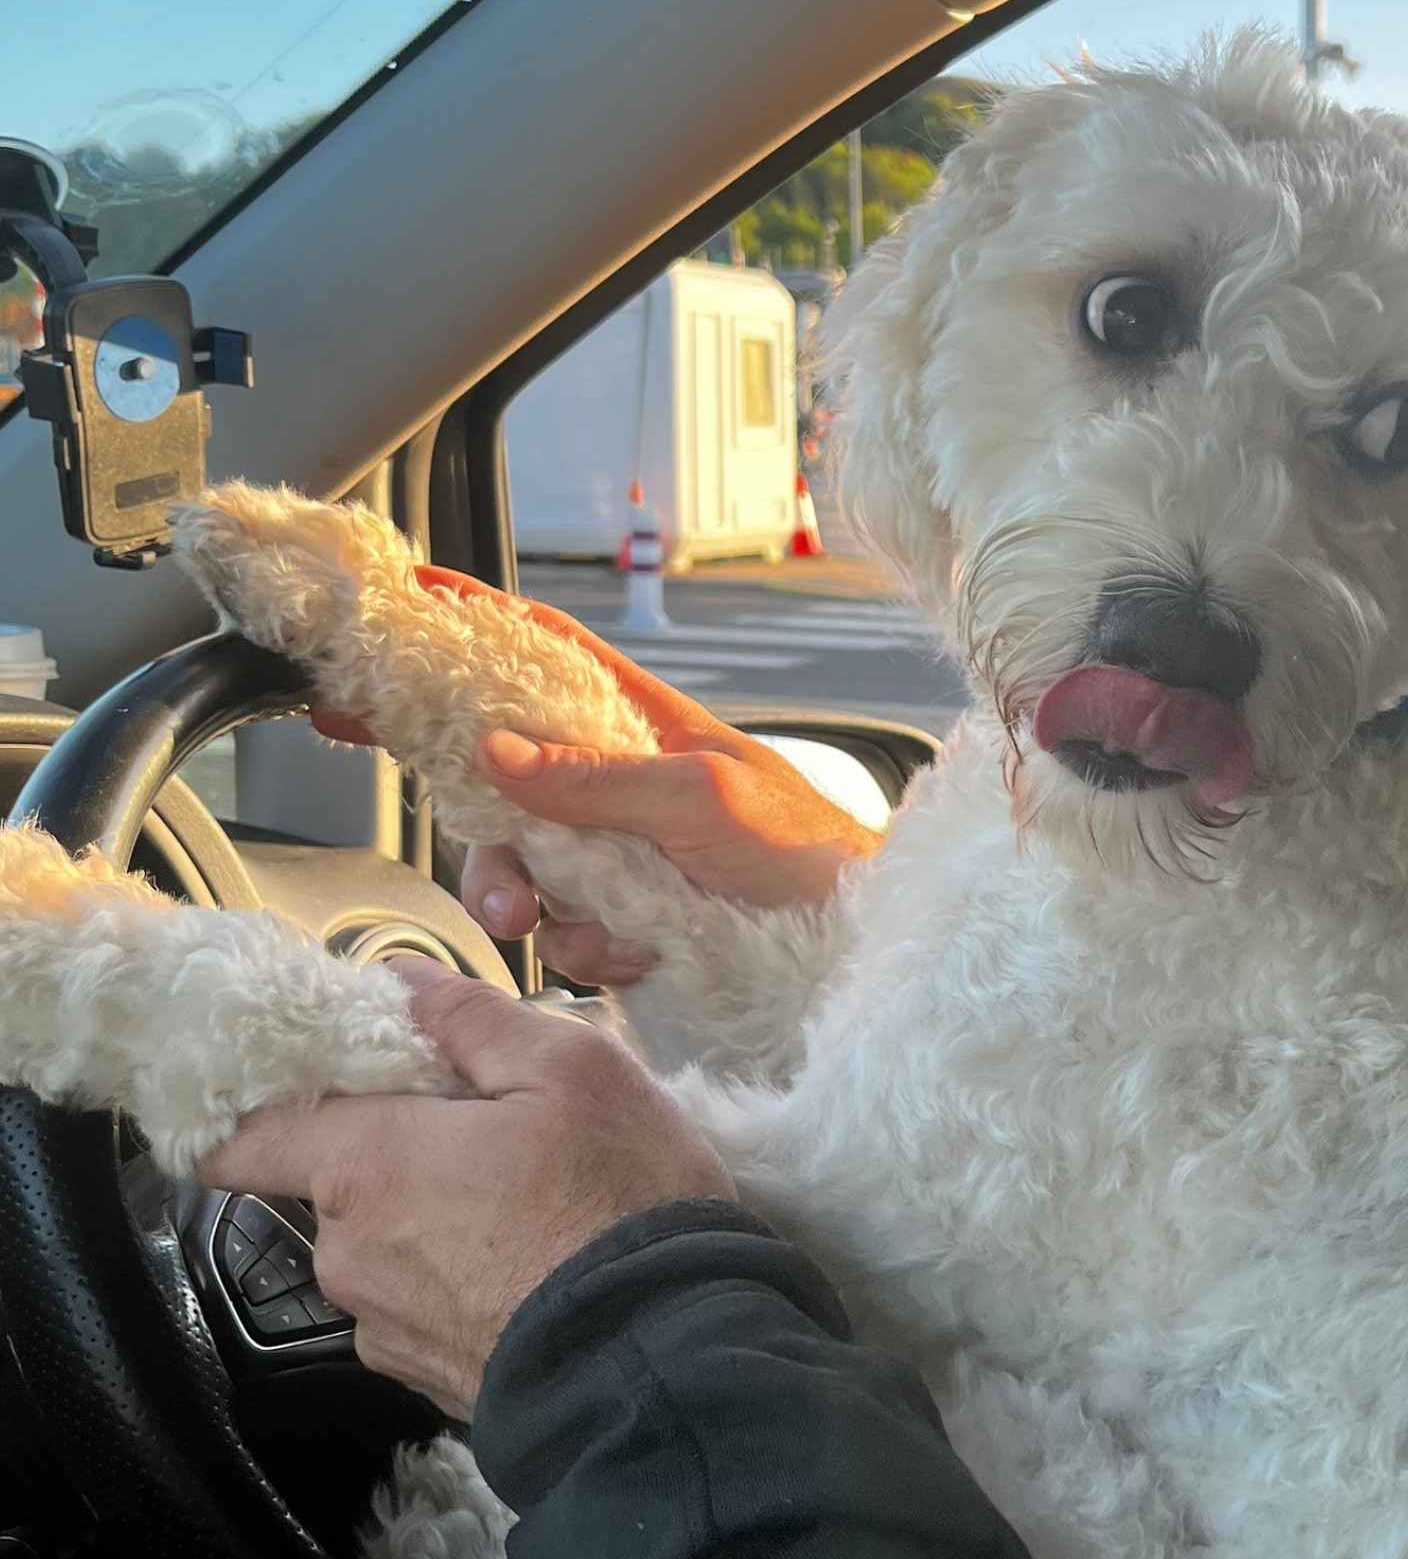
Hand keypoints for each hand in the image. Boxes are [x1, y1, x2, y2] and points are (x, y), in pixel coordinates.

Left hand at [198, 961, 735, 1417]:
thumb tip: (400, 980)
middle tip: (496, 1139)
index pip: (245, 1140)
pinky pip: (427, 1312)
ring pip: (389, 1252)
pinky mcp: (428, 1384)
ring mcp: (385, 1330)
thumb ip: (472, 1019)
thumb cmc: (615, 1198)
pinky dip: (468, 1288)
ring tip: (536, 1215)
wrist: (661, 1361)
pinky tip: (538, 1278)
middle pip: (341, 1187)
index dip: (261, 1108)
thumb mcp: (573, 1069)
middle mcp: (349, 1254)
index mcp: (366, 1165)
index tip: (309, 1086)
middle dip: (402, 1157)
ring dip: (438, 1226)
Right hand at [314, 567, 877, 984]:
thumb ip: (599, 778)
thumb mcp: (704, 798)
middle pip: (500, 784)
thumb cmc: (807, 850)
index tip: (397, 606)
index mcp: (639, 724)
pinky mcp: (630, 915)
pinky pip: (568, 932)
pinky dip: (593, 950)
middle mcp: (618, 783)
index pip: (541, 652)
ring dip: (542, 911)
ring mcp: (621, 851)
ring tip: (594, 933)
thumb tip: (495, 750)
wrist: (858, 944)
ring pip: (525, 869)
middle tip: (508, 892)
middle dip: (490, 842)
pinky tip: (643, 953)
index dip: (470, 624)